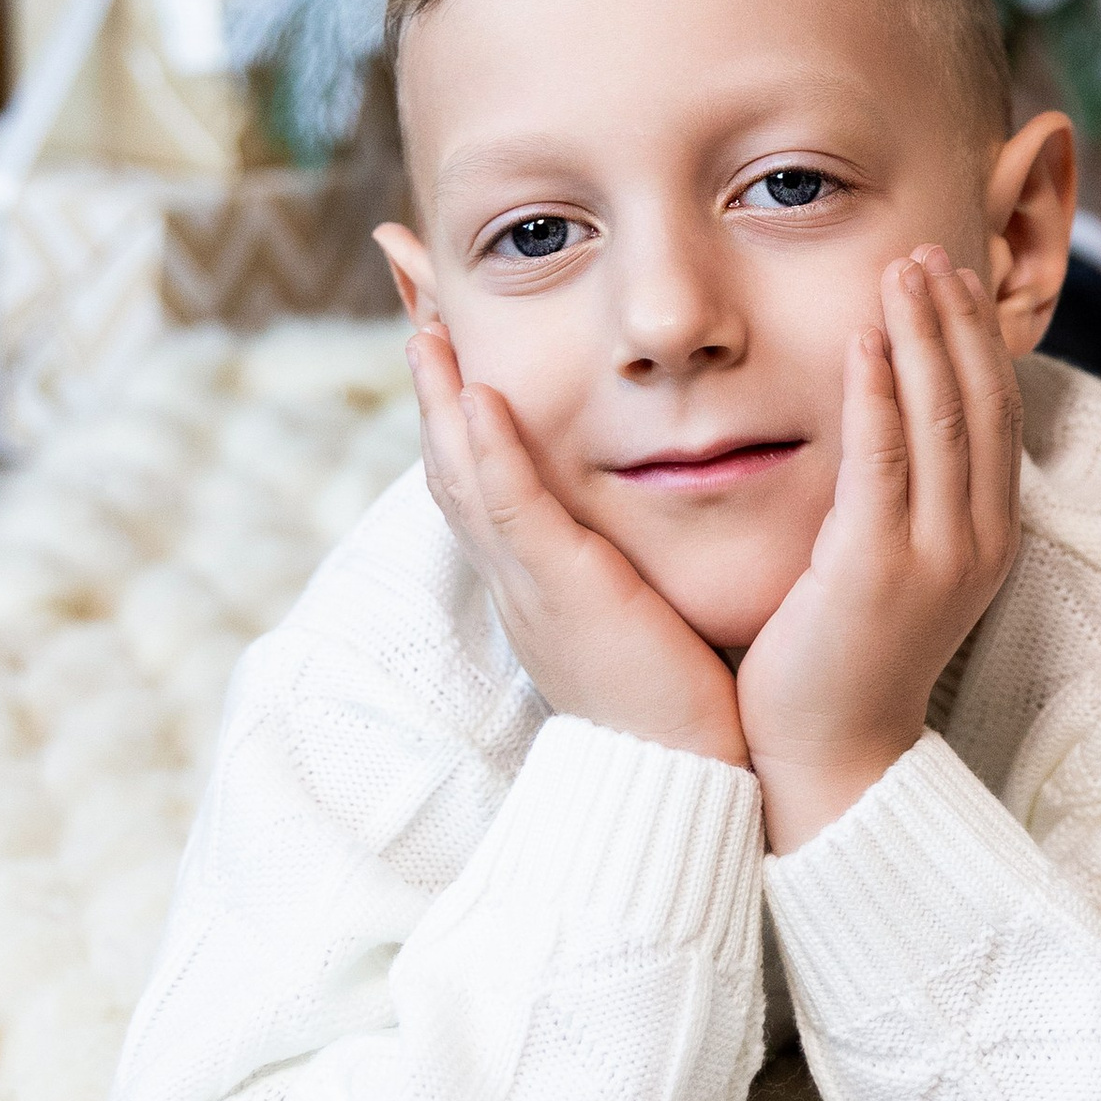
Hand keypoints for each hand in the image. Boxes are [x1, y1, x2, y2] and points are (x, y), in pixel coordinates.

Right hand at [407, 324, 744, 767]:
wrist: (683, 778)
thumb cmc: (678, 706)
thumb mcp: (637, 618)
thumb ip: (626, 570)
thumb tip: (640, 532)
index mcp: (534, 584)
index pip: (482, 487)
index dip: (461, 422)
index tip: (454, 355)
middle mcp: (515, 581)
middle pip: (452, 473)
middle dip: (433, 397)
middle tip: (417, 322)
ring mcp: (529, 587)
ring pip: (464, 481)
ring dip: (442, 405)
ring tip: (426, 335)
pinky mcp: (562, 593)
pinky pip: (513, 511)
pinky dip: (492, 451)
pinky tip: (481, 397)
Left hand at [739, 247, 1022, 855]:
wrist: (830, 758)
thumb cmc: (845, 660)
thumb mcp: (895, 566)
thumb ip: (905, 501)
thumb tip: (891, 428)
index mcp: (989, 537)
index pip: (996, 416)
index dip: (979, 341)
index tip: (953, 280)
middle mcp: (977, 540)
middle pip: (980, 402)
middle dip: (957, 320)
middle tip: (931, 253)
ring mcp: (934, 555)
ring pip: (942, 417)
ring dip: (924, 333)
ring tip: (903, 270)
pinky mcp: (877, 566)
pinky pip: (884, 458)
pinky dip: (879, 389)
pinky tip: (865, 337)